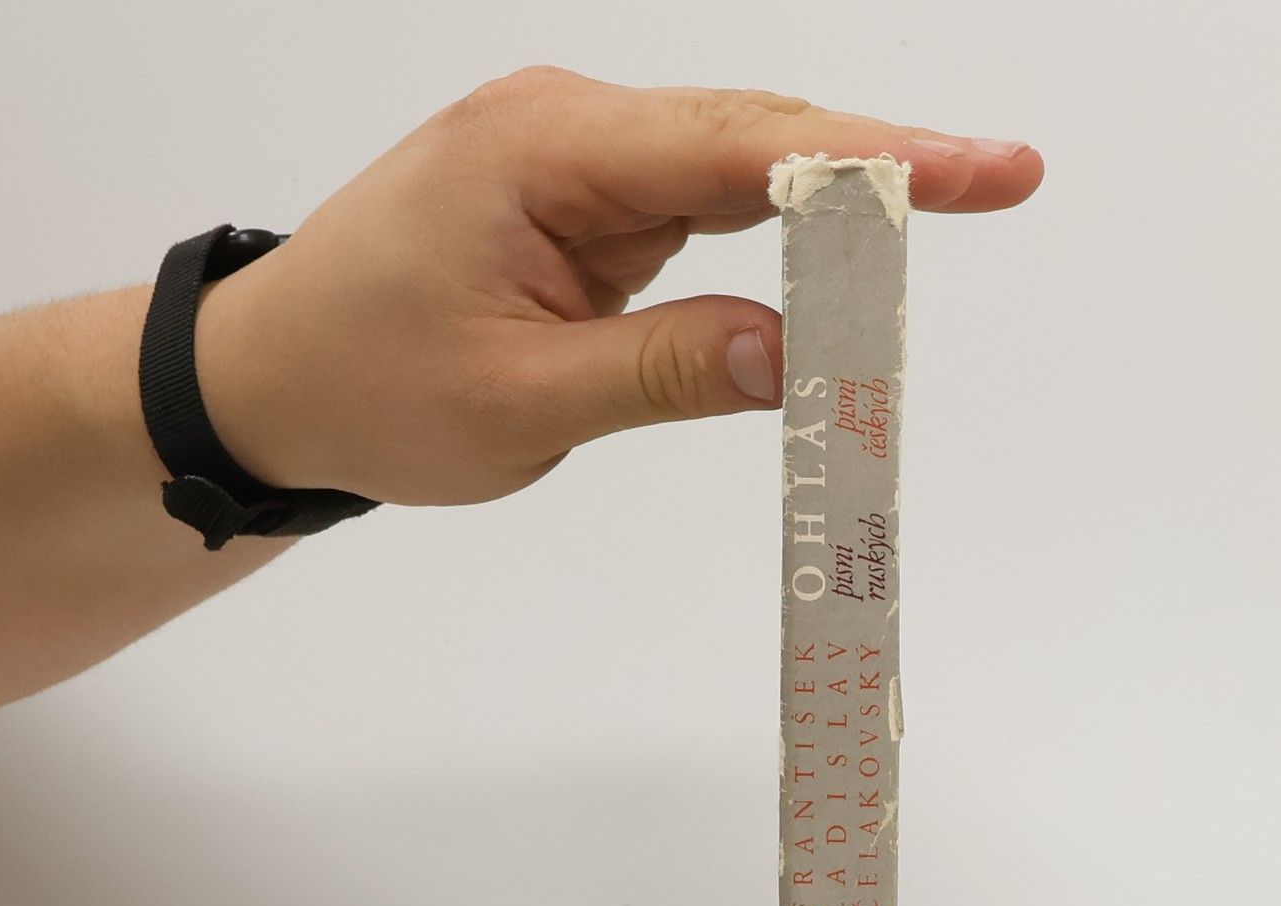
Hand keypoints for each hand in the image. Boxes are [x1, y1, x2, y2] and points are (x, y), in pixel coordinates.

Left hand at [193, 69, 1042, 506]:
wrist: (272, 378)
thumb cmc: (366, 385)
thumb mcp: (518, 402)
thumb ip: (661, 371)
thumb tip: (794, 358)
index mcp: (545, 152)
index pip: (740, 146)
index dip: (871, 160)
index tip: (978, 172)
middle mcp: (569, 128)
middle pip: (758, 133)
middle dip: (883, 163)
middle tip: (1008, 182)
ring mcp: (578, 159)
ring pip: (739, 165)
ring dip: (836, 201)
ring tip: (953, 216)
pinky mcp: (583, 200)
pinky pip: (703, 203)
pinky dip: (776, 233)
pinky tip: (839, 257)